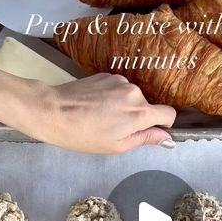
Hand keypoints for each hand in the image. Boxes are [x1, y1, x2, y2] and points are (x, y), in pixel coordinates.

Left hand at [0, 59, 175, 154]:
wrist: (53, 111)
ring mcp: (120, 81)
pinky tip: (95, 106)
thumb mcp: (116, 146)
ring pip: (132, 97)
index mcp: (140, 114)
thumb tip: (166, 137)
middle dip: (137, 118)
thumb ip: (145, 139)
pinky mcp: (107, 75)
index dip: (162, 125)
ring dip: (123, 107)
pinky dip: (112, 97)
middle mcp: (134, 93)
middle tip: (114, 129)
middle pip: (148, 106)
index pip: (168, 114)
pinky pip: (118, 89)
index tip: (149, 132)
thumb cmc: (82, 135)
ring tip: (101, 117)